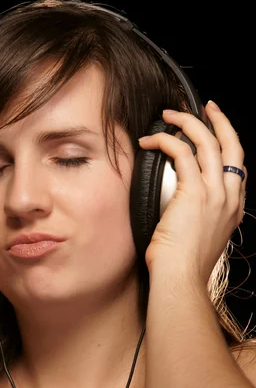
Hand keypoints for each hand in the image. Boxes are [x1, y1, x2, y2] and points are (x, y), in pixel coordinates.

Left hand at [138, 101, 247, 285]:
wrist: (181, 280)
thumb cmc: (183, 266)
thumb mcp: (199, 239)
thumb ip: (199, 219)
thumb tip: (182, 208)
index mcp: (233, 209)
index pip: (238, 168)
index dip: (228, 145)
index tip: (216, 132)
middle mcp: (230, 198)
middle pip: (232, 146)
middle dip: (220, 121)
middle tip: (206, 107)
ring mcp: (215, 194)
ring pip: (207, 143)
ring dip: (187, 123)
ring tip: (169, 116)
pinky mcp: (194, 193)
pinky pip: (182, 153)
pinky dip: (165, 141)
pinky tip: (151, 140)